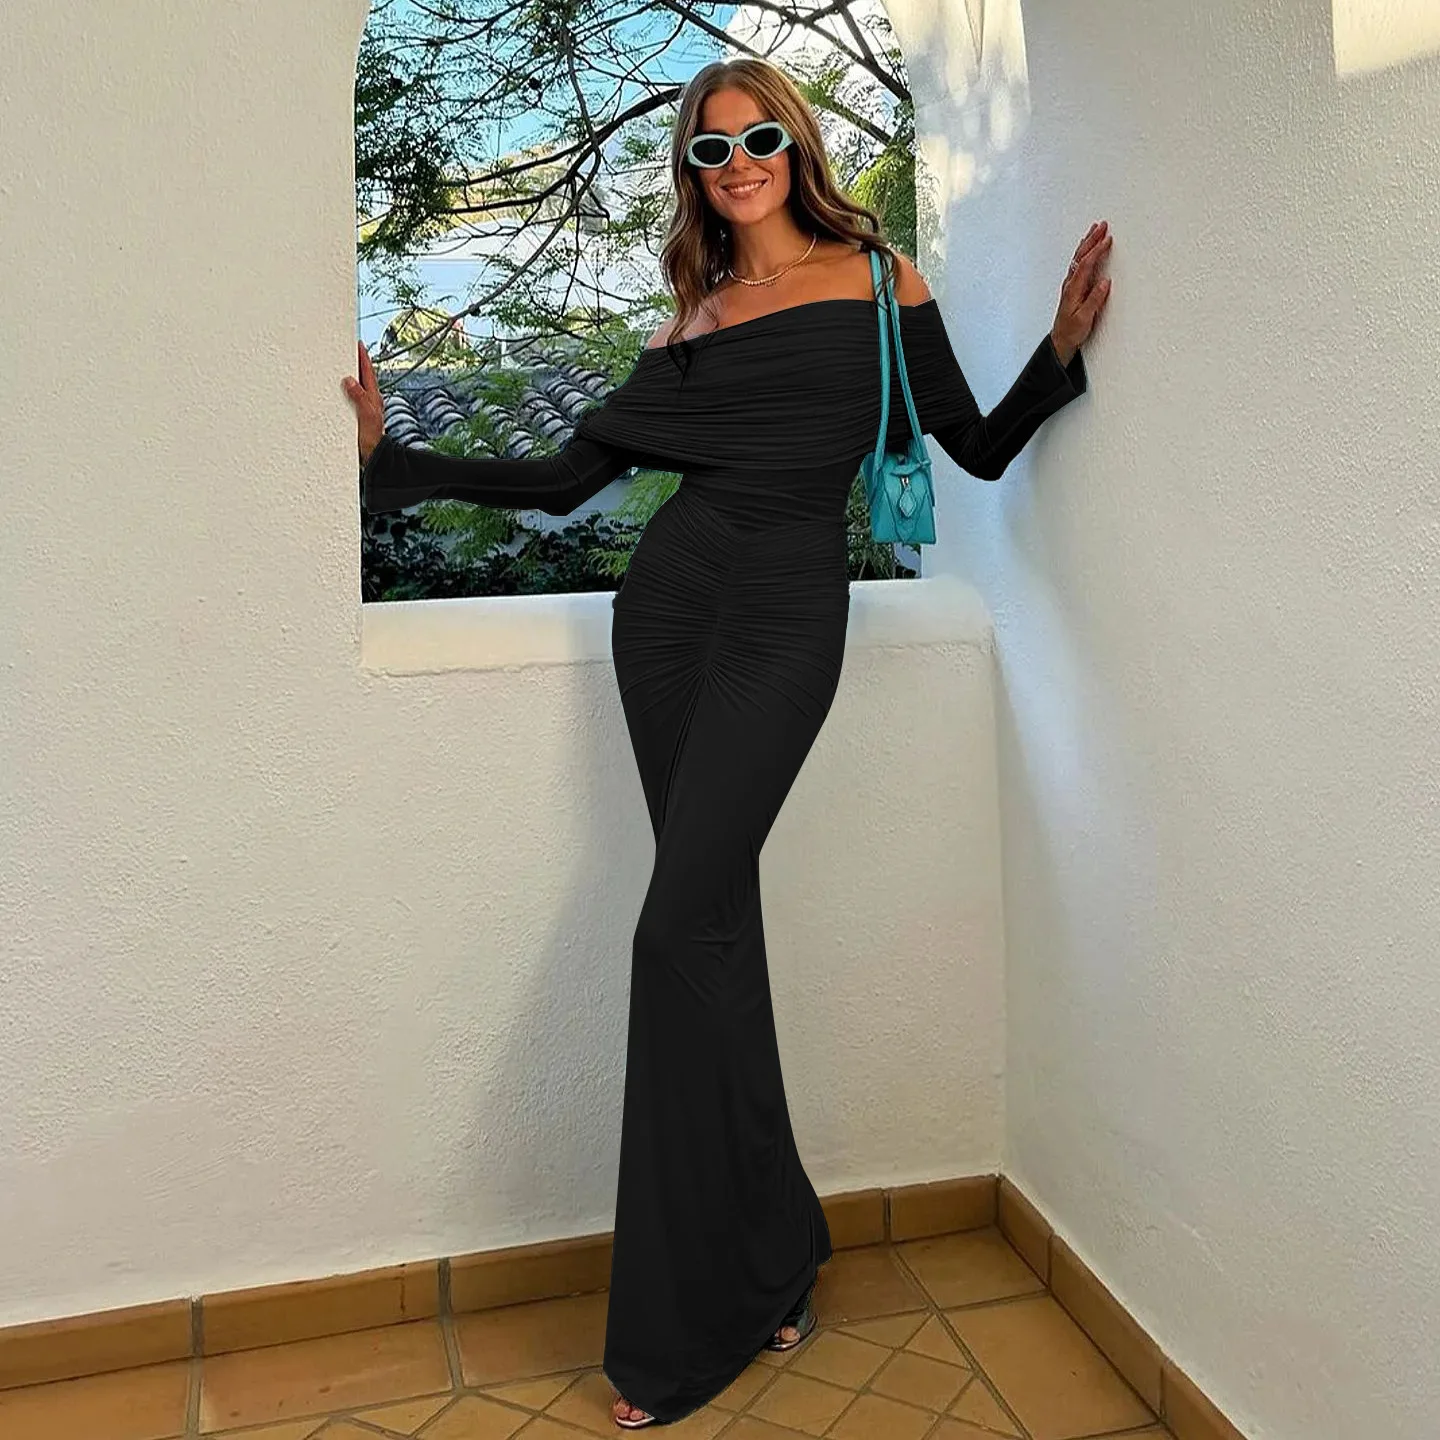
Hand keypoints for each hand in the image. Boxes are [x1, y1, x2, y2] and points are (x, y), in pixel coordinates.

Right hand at [342, 339, 385, 465]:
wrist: (372, 458)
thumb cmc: (372, 440)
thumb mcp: (366, 416)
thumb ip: (359, 398)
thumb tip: (350, 380)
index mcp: (373, 398)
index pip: (367, 372)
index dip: (363, 357)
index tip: (358, 343)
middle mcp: (368, 401)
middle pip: (361, 377)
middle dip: (354, 363)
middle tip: (347, 350)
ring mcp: (362, 409)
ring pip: (354, 388)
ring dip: (348, 378)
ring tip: (339, 367)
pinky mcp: (355, 417)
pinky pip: (348, 399)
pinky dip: (342, 393)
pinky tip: (336, 393)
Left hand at [1051, 220, 1112, 365]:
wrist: (1060, 341)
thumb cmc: (1072, 331)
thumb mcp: (1085, 318)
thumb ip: (1094, 300)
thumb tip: (1104, 282)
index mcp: (1074, 289)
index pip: (1086, 264)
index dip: (1097, 250)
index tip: (1107, 239)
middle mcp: (1070, 284)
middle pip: (1081, 256)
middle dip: (1092, 239)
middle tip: (1102, 225)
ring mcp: (1070, 285)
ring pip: (1078, 258)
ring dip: (1087, 243)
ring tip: (1095, 230)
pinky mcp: (1073, 288)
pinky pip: (1078, 265)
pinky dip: (1084, 253)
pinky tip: (1087, 249)